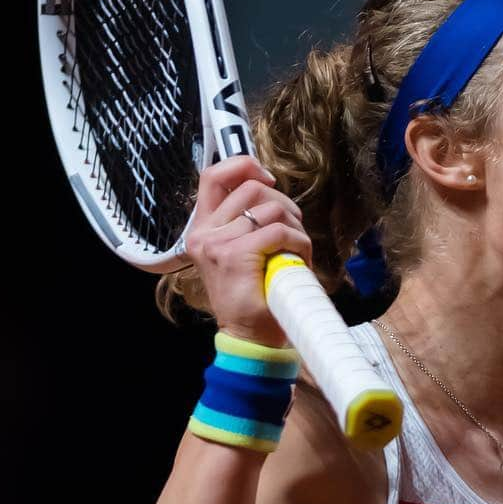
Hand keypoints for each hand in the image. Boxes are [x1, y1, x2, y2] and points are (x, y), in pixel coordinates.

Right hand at [183, 156, 311, 347]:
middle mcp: (203, 233)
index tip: (268, 180)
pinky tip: (299, 259)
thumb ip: (246, 221)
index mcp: (202, 228)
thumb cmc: (254, 296)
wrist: (251, 338)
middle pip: (251, 189)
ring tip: (296, 251)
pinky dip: (298, 242)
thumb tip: (268, 188)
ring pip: (270, 209)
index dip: (243, 165)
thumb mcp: (244, 251)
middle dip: (284, 204)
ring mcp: (217, 244)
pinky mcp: (234, 256)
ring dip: (295, 227)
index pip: (213, 176)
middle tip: (293, 231)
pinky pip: (279, 231)